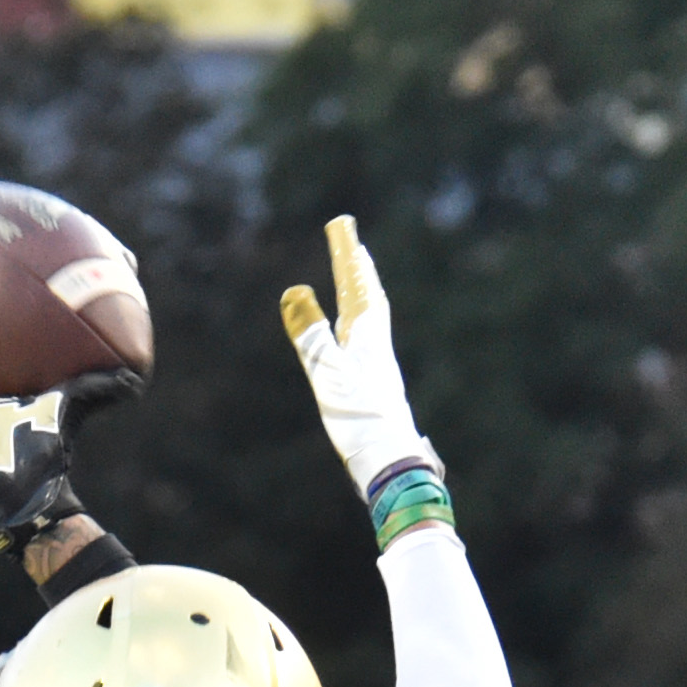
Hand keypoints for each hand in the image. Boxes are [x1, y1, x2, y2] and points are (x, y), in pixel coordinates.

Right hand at [281, 214, 436, 498]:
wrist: (391, 462)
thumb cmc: (360, 418)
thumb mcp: (328, 374)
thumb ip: (311, 333)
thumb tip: (295, 291)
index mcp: (366, 336)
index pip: (354, 285)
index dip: (346, 255)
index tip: (341, 224)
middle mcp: (376, 345)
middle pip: (367, 297)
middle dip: (356, 269)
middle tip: (351, 243)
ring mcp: (378, 365)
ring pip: (370, 319)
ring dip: (361, 294)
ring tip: (357, 280)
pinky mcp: (376, 385)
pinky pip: (368, 341)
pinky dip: (360, 324)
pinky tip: (357, 337)